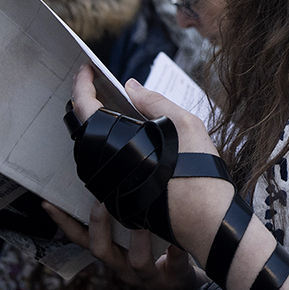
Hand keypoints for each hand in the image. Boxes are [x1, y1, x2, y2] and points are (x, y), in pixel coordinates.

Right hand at [44, 198, 201, 289]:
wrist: (179, 288)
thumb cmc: (152, 253)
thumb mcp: (131, 238)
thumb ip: (120, 213)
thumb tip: (111, 173)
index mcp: (111, 252)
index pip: (80, 237)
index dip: (63, 222)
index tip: (49, 202)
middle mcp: (122, 266)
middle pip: (100, 250)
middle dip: (98, 224)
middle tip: (102, 200)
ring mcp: (147, 275)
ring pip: (136, 262)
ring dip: (138, 240)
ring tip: (143, 220)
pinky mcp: (173, 278)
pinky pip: (175, 264)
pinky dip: (177, 251)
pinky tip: (180, 239)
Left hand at [69, 67, 234, 264]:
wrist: (206, 219)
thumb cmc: (197, 173)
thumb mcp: (182, 124)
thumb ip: (154, 102)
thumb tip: (131, 86)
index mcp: (114, 143)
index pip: (84, 106)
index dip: (82, 83)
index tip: (85, 69)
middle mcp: (104, 167)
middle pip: (82, 130)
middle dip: (84, 105)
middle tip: (94, 86)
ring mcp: (108, 187)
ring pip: (89, 153)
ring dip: (93, 130)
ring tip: (105, 112)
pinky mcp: (117, 200)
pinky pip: (101, 170)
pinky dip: (103, 151)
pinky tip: (121, 143)